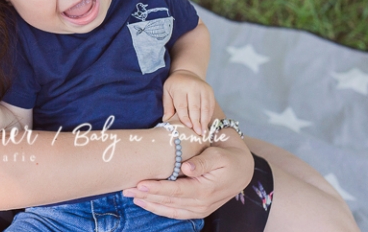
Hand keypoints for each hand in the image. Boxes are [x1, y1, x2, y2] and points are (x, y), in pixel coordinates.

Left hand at [122, 141, 253, 219]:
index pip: (175, 191)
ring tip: (131, 196)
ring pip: (169, 209)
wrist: (242, 169)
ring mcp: (199, 209)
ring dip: (149, 204)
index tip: (139, 184)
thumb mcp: (218, 156)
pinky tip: (146, 202)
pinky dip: (159, 208)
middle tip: (126, 189)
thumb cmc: (227, 158)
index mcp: (204, 190)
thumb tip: (186, 167)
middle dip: (146, 196)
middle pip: (168, 202)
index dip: (156, 188)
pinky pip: (174, 212)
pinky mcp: (197, 210)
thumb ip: (202, 162)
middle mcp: (201, 204)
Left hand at [162, 70, 214, 135]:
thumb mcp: (167, 92)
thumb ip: (167, 106)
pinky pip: (211, 106)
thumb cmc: (175, 85)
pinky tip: (207, 124)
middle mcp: (193, 87)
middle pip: (195, 107)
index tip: (188, 127)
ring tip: (203, 132)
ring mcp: (203, 89)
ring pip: (205, 107)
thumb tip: (166, 121)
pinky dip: (209, 116)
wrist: (187, 72)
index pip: (182, 105)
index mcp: (180, 87)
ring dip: (205, 121)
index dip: (185, 117)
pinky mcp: (210, 91)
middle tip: (198, 133)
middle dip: (197, 122)